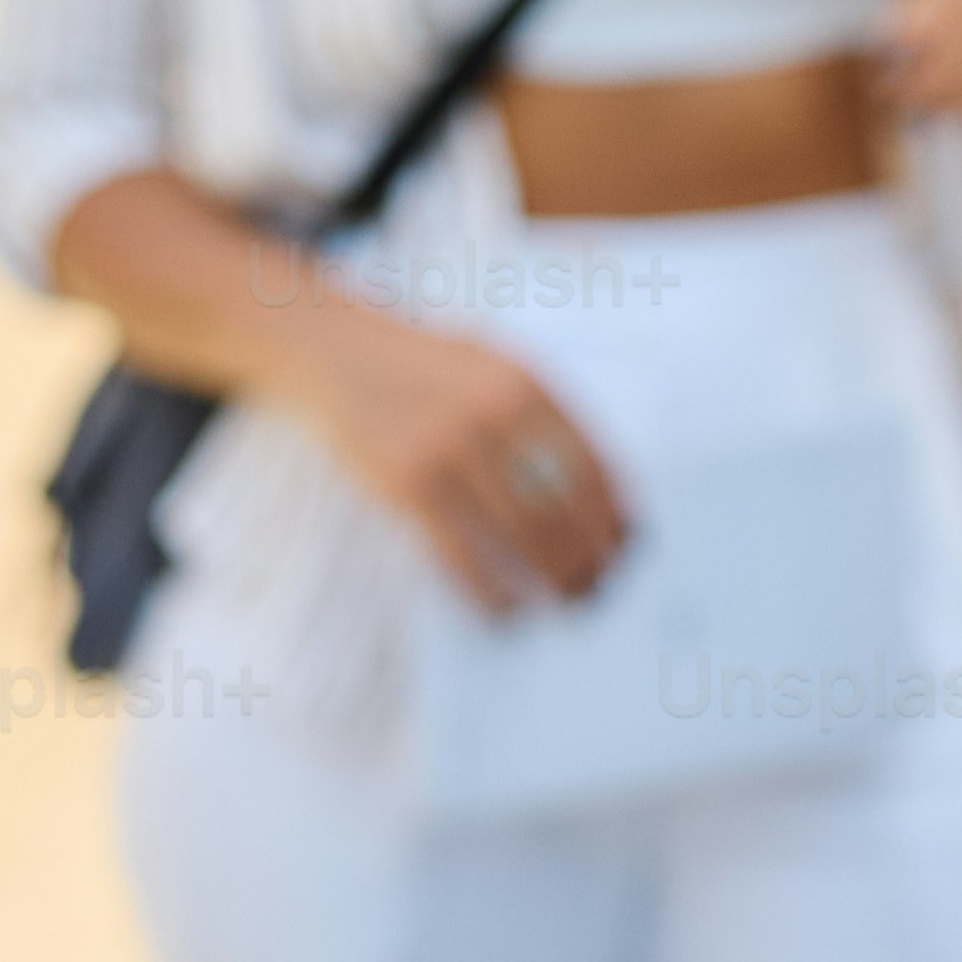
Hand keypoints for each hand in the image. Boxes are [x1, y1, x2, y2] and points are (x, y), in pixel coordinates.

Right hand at [287, 294, 631, 611]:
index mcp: (525, 381)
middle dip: (591, 555)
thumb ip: (541, 413)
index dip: (614, 513)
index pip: (592, 462)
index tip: (628, 546)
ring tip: (568, 601)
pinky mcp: (407, 483)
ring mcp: (448, 448)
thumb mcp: (490, 364)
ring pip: (524, 534)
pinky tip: (507, 612)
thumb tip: (605, 492)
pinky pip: (462, 554)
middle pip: (565, 505)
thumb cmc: (423, 365)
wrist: (333, 349)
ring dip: (555, 577)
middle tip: (599, 586)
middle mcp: (494, 412)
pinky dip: (491, 593)